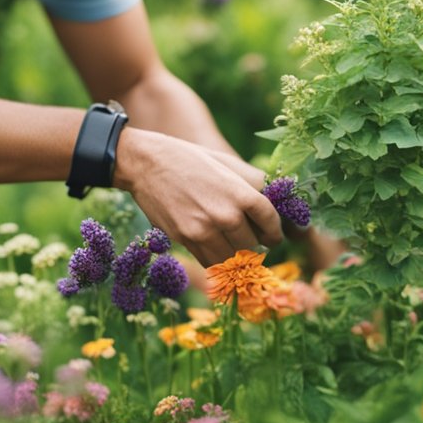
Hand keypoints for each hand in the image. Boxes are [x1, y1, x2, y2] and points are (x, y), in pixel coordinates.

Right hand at [114, 128, 282, 266]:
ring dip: (236, 258)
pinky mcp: (185, 240)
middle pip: (252, 245)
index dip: (275, 233)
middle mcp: (225, 215)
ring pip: (232, 259)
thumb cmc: (190, 160)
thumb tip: (274, 199)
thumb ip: (253, 182)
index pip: (270, 223)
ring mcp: (204, 230)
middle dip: (255, 246)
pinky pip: (210, 262)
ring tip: (236, 251)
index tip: (273, 237)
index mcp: (240, 193)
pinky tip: (216, 250)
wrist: (147, 164)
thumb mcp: (227, 162)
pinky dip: (217, 261)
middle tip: (253, 244)